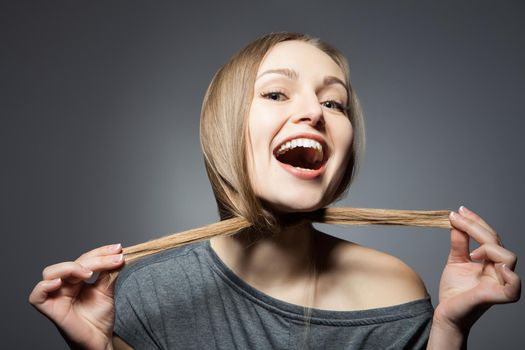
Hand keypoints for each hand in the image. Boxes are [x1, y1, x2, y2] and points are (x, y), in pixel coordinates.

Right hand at [29, 244, 124, 349]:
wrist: (100, 341)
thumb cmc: (99, 318)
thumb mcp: (107, 290)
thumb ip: (108, 273)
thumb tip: (117, 254)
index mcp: (76, 279)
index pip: (84, 259)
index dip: (100, 252)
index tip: (118, 249)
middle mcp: (64, 285)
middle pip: (72, 263)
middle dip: (94, 259)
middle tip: (114, 259)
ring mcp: (55, 296)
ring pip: (51, 272)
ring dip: (71, 268)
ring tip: (89, 273)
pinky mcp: (50, 309)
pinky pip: (37, 295)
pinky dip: (45, 286)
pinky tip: (60, 283)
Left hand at [434, 206, 520, 332]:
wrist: (447, 313)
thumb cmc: (454, 291)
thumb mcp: (455, 261)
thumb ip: (459, 243)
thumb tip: (456, 222)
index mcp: (490, 261)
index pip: (489, 236)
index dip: (476, 222)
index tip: (459, 211)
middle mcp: (498, 270)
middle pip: (496, 241)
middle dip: (476, 226)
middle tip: (456, 218)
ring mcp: (500, 282)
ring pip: (508, 257)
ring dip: (489, 246)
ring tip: (471, 252)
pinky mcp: (497, 296)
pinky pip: (514, 287)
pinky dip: (509, 275)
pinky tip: (489, 263)